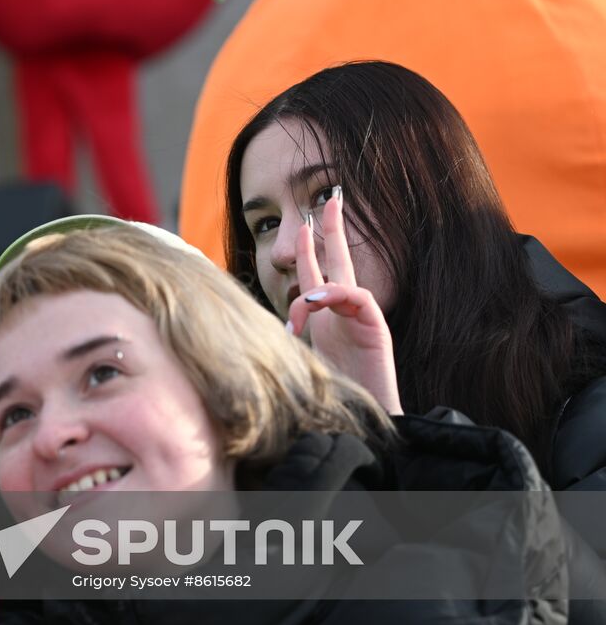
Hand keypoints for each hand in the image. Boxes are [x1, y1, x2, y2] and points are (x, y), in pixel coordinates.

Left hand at [287, 190, 401, 413]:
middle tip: (332, 199)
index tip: (306, 222)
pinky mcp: (378, 331)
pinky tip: (318, 299)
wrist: (362, 425)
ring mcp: (363, 321)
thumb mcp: (295, 362)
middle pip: (340, 263)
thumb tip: (246, 329)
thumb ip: (281, 342)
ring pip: (346, 280)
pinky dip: (338, 295)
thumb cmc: (329, 397)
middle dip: (335, 231)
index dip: (311, 249)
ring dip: (322, 275)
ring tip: (307, 289)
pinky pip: (361, 300)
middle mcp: (345, 314)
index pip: (319, 274)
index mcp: (327, 318)